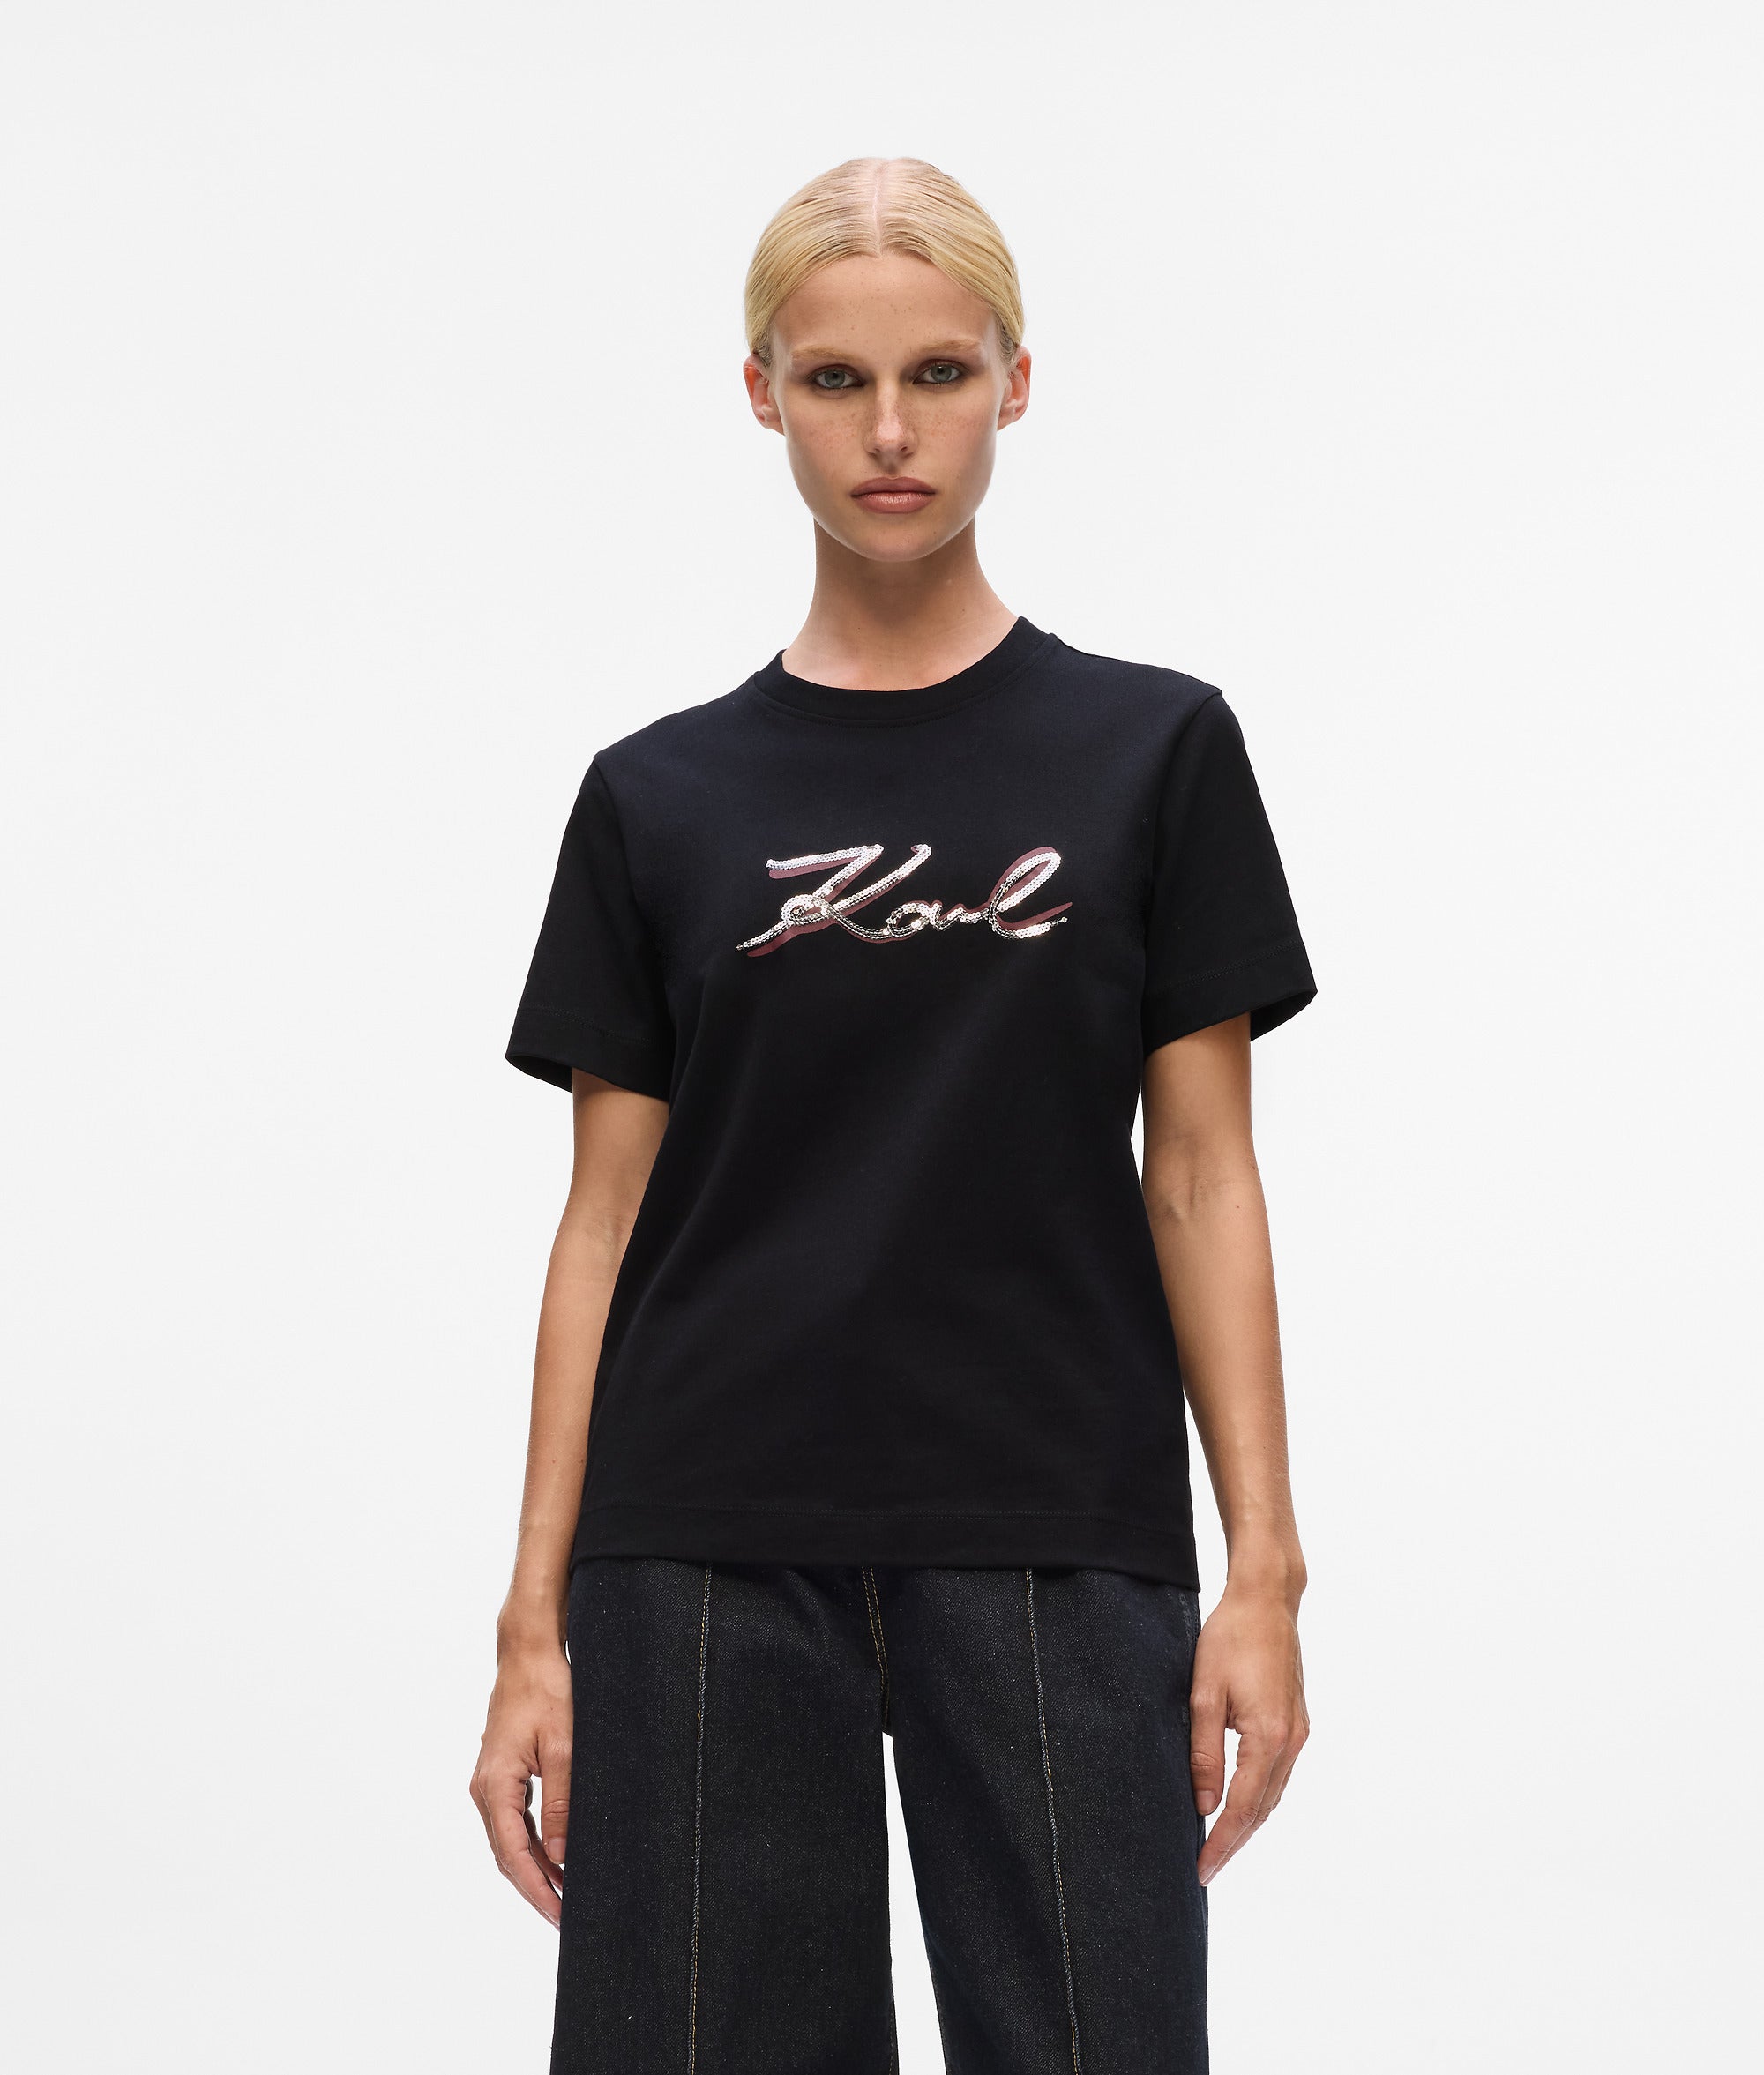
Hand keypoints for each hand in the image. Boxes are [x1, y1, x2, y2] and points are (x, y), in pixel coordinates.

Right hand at [469, 1638, 574, 1926]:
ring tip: (565, 1894)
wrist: (528, 1652)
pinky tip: (555, 1856)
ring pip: (510, 1839)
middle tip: (564, 1918)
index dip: (537, 1889)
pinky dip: (533, 1843)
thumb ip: (561, 1802)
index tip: (558, 1915)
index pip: (514, 1854)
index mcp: (494, 1785)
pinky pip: (514, 1819)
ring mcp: (490, 1781)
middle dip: (535, 1888)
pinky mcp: (501, 1773)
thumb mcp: (563, 1747)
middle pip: (507, 1854)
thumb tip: (562, 1855)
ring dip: (535, 1868)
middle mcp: (484, 1788)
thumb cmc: (547, 1690)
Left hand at [1189, 1580, 1308, 1884]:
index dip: (1221, 1842)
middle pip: (1262, 1809)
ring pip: (1273, 1795)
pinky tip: (1239, 1806)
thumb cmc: (1230, 1639)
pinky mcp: (1297, 1723)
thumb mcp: (1204, 1694)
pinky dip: (1259, 1798)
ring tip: (1219, 1847)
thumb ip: (1204, 1752)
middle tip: (1206, 1869)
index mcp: (1269, 1737)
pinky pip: (1278, 1774)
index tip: (1201, 1869)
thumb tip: (1204, 1805)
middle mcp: (1292, 1742)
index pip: (1242, 1807)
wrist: (1266, 1601)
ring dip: (1248, 1824)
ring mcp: (1299, 1733)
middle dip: (1235, 1842)